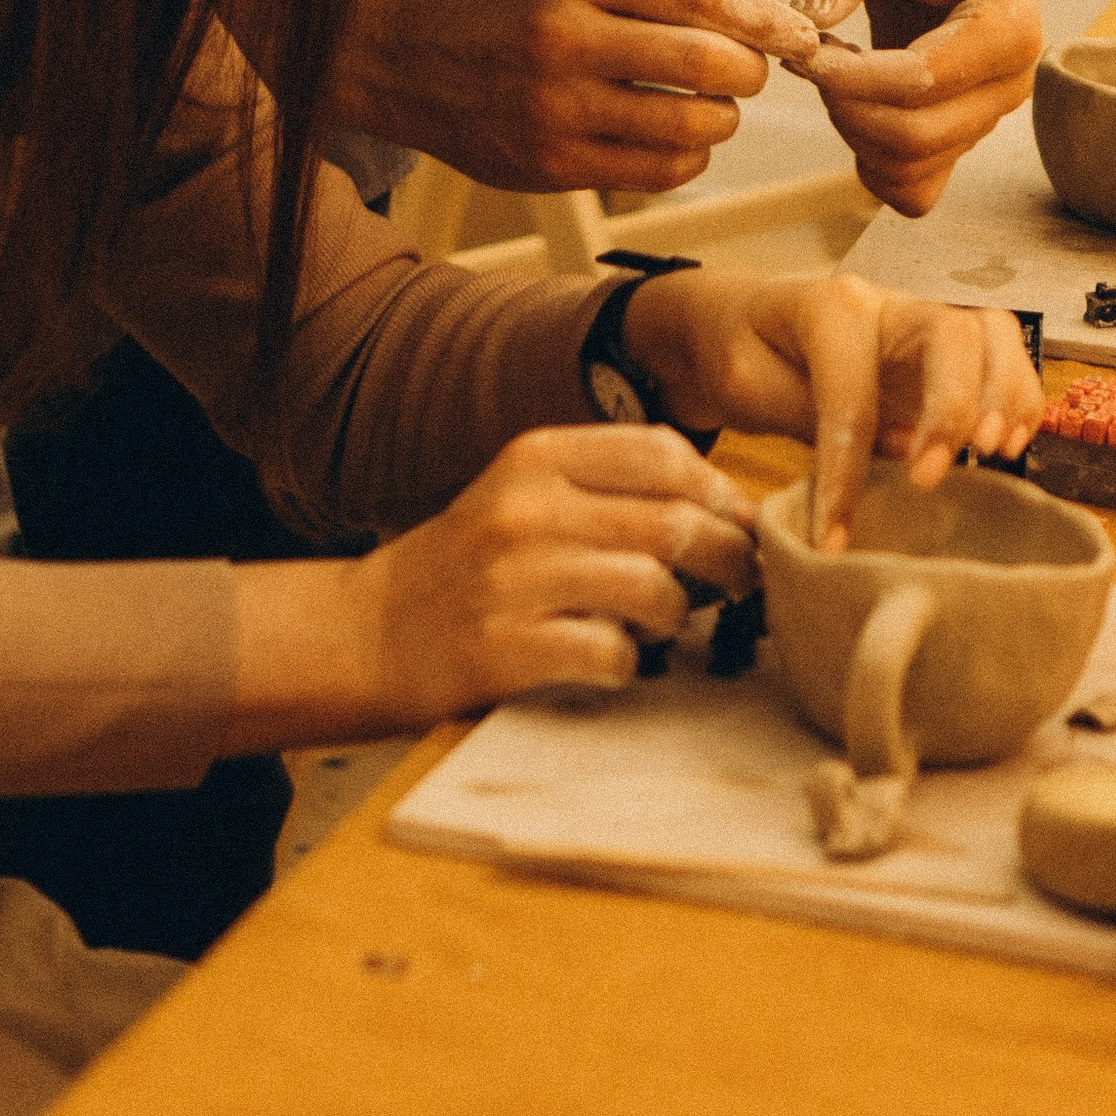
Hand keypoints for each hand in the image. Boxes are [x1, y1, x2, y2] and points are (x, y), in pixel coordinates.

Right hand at [337, 0, 804, 196]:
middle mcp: (562, 36)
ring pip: (690, 126)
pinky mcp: (550, 165)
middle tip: (754, 69)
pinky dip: (688, 157)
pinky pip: (657, 172)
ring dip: (723, 118)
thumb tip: (760, 21)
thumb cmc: (508, 0)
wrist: (404, 54)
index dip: (765, 19)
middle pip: (707, 65)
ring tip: (714, 104)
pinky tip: (679, 138)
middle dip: (752, 71)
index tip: (796, 32)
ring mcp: (554, 107)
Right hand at [354, 426, 760, 718]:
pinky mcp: (505, 648)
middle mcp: (526, 508)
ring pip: (651, 588)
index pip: (661, 452)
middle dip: (727, 557)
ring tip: (669, 624)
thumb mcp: (523, 494)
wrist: (372, 631)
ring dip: (678, 614)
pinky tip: (616, 660)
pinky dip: (629, 662)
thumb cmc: (469, 563)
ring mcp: (513, 579)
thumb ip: (605, 487)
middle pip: (672, 522)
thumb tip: (719, 504)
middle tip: (743, 581)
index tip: (742, 521)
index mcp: (537, 456)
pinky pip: (610, 654)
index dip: (719, 489)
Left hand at [624, 269, 1043, 545]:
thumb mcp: (745, 384)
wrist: (739, 320)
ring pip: (994, 332)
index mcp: (830, 305)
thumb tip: (879, 460)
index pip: (852, 388)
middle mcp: (889, 302)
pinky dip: (1019, 397)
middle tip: (932, 478)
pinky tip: (1007, 446)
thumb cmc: (740, 350)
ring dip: (1006, 394)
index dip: (846, 470)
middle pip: (952, 332)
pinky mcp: (945, 350)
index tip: (834, 537)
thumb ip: (807, 414)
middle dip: (954, 407)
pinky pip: (1004, 355)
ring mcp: (924, 320)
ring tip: (993, 454)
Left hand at [788, 0, 1043, 216]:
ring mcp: (988, 118)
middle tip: (806, 57)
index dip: (848, 74)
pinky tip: (851, 104)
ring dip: (853, 130)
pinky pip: (915, 188)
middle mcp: (1011, 84)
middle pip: (916, 137)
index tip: (798, 46)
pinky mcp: (962, 136)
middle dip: (845, 105)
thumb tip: (801, 23)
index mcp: (1009, 29)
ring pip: (911, 168)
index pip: (920, 81)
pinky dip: (873, 163)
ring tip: (832, 68)